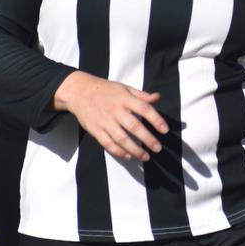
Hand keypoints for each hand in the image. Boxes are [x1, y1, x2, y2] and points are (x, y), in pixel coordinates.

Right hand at [53, 72, 168, 161]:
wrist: (79, 91)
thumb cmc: (105, 89)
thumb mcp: (124, 88)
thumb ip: (141, 95)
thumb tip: (158, 97)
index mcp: (125, 99)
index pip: (144, 109)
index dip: (156, 120)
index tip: (165, 130)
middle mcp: (115, 110)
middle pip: (134, 126)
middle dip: (147, 139)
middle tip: (158, 148)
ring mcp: (105, 121)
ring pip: (121, 139)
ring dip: (135, 150)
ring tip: (146, 157)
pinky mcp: (95, 130)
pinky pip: (108, 144)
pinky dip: (118, 152)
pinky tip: (128, 156)